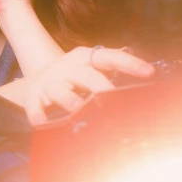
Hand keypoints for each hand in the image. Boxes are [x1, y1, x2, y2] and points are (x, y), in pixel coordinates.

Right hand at [24, 46, 154, 125]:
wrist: (33, 83)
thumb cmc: (70, 79)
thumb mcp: (88, 68)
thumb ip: (112, 69)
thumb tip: (147, 73)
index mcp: (84, 58)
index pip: (110, 57)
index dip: (130, 64)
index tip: (149, 72)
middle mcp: (67, 67)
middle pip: (88, 77)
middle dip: (103, 88)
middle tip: (116, 100)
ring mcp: (49, 82)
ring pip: (64, 95)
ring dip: (75, 105)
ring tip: (83, 115)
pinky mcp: (33, 97)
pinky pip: (36, 109)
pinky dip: (40, 118)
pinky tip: (44, 124)